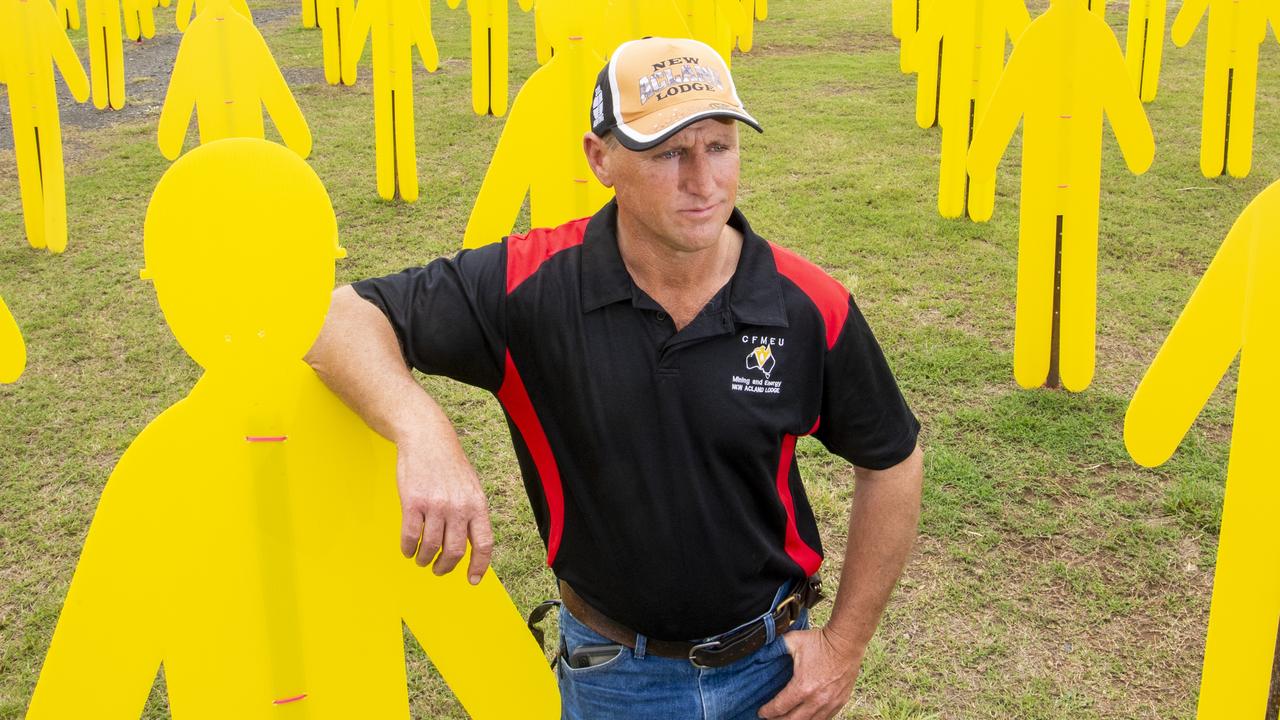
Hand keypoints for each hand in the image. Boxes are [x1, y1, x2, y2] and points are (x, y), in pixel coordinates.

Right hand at [395, 439, 493, 584]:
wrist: (427, 439)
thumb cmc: (450, 465)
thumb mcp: (471, 488)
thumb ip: (473, 514)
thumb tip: (472, 545)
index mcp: (477, 504)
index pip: (484, 543)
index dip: (479, 566)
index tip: (473, 580)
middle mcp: (459, 507)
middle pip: (454, 551)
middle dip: (445, 567)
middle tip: (438, 570)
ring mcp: (435, 505)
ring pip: (431, 547)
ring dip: (425, 559)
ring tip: (422, 560)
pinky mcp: (413, 502)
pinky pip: (411, 536)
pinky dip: (408, 549)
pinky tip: (408, 550)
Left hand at [758, 626, 863, 719]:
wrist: (846, 643)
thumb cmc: (820, 642)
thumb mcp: (792, 641)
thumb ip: (775, 648)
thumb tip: (761, 653)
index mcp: (802, 687)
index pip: (780, 707)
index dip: (768, 712)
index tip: (761, 712)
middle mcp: (816, 700)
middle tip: (770, 718)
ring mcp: (830, 703)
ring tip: (786, 719)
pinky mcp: (840, 702)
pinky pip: (824, 719)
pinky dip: (812, 719)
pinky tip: (805, 717)